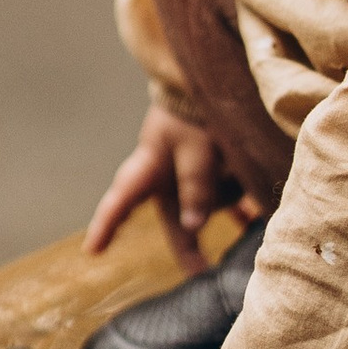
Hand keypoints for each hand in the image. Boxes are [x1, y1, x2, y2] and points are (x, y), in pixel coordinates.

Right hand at [87, 104, 253, 272]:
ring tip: (245, 184)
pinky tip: (255, 220)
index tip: (92, 250)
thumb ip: (195, 183)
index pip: (122, 198)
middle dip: (189, 249)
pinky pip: (228, 196)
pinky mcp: (214, 167)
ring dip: (226, 200)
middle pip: (174, 219)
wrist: (217, 71)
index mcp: (150, 165)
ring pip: (206, 204)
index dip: (106, 224)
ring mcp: (189, 172)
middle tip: (201, 277)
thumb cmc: (198, 106)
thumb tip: (193, 227)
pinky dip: (242, 207)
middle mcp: (166, 174)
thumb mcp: (195, 144)